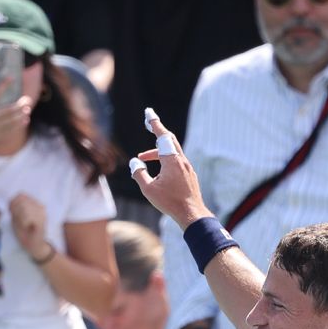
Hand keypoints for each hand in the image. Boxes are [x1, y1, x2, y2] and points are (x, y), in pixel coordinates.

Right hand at [0, 83, 32, 166]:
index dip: (4, 85)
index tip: (11, 78)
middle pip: (9, 109)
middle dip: (20, 105)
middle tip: (28, 100)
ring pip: (12, 120)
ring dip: (21, 115)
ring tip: (28, 110)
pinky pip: (10, 130)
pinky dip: (18, 125)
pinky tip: (24, 121)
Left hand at [8, 193, 47, 256]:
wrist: (35, 247)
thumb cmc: (25, 233)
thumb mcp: (16, 217)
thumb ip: (15, 207)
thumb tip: (13, 199)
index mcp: (34, 204)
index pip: (20, 195)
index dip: (13, 203)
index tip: (13, 214)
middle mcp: (40, 206)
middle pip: (22, 201)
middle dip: (16, 211)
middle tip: (19, 222)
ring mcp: (42, 213)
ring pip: (25, 208)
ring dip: (20, 217)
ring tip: (24, 225)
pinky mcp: (42, 221)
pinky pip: (28, 217)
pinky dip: (24, 222)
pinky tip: (27, 227)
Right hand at [129, 110, 210, 227]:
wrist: (192, 215)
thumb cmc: (170, 203)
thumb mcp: (148, 189)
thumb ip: (139, 174)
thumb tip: (135, 163)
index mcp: (172, 161)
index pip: (162, 136)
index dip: (154, 123)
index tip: (149, 113)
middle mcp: (181, 161)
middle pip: (169, 139)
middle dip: (158, 131)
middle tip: (149, 123)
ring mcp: (187, 168)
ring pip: (172, 152)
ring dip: (157, 152)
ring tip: (143, 158)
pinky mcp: (190, 176)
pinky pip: (176, 162)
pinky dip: (165, 160)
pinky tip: (160, 170)